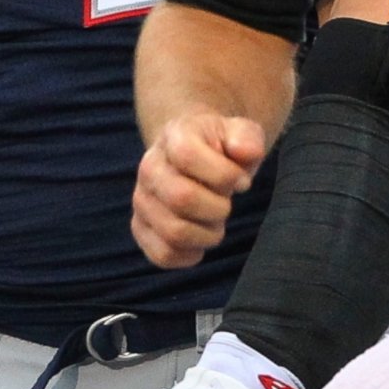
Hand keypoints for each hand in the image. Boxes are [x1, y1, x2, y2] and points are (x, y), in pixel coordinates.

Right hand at [132, 113, 265, 267]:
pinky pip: (163, 254)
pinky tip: (201, 239)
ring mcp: (142, 199)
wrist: (197, 162)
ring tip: (214, 222)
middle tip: (226, 204)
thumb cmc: (221, 151)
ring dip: (207, 234)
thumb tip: (245, 152)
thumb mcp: (241, 134)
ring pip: (174, 232)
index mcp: (173, 136)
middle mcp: (149, 167)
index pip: (187, 156)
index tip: (242, 180)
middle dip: (218, 208)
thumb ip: (247, 138)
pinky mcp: (141, 228)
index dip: (224, 174)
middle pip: (181, 198)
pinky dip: (190, 254)